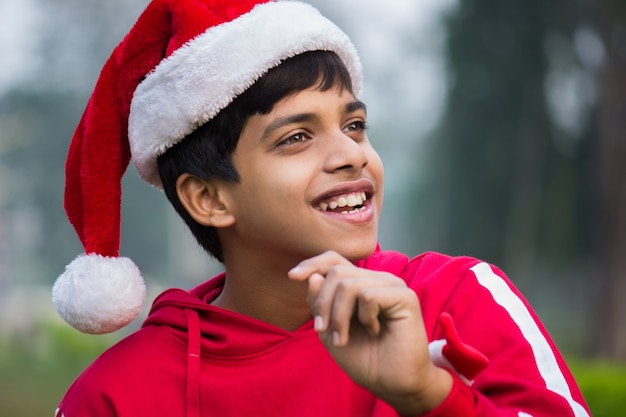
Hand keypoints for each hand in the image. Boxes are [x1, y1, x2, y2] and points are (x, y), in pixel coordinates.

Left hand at [288, 251, 451, 414]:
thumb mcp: (330, 330)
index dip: (312, 264)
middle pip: (336, 271)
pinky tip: (374, 331)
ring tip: (343, 338)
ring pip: (348, 284)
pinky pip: (367, 296)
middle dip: (323, 303)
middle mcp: (377, 279)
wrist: (392, 384)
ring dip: (339, 316)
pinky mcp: (404, 297)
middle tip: (323, 331)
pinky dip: (363, 318)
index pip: (334, 260)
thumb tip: (314, 276)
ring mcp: (392, 286)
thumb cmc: (365, 359)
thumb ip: (320, 303)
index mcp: (361, 283)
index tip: (292, 277)